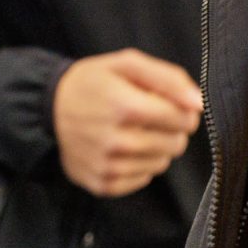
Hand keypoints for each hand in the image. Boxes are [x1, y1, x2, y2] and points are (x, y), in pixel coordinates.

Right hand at [52, 49, 202, 196]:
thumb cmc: (93, 82)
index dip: (184, 111)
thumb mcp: (127, 64)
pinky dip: (141, 165)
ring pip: (161, 163)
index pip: (180, 118)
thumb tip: (198, 103)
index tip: (173, 105)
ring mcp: (106, 166)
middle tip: (152, 117)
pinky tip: (125, 149)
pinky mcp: (101, 184)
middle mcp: (114, 140)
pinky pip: (143, 179)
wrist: (49, 108)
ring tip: (136, 131)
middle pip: (175, 144)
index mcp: (122, 105)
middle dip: (172, 129)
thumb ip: (168, 78)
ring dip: (157, 147)